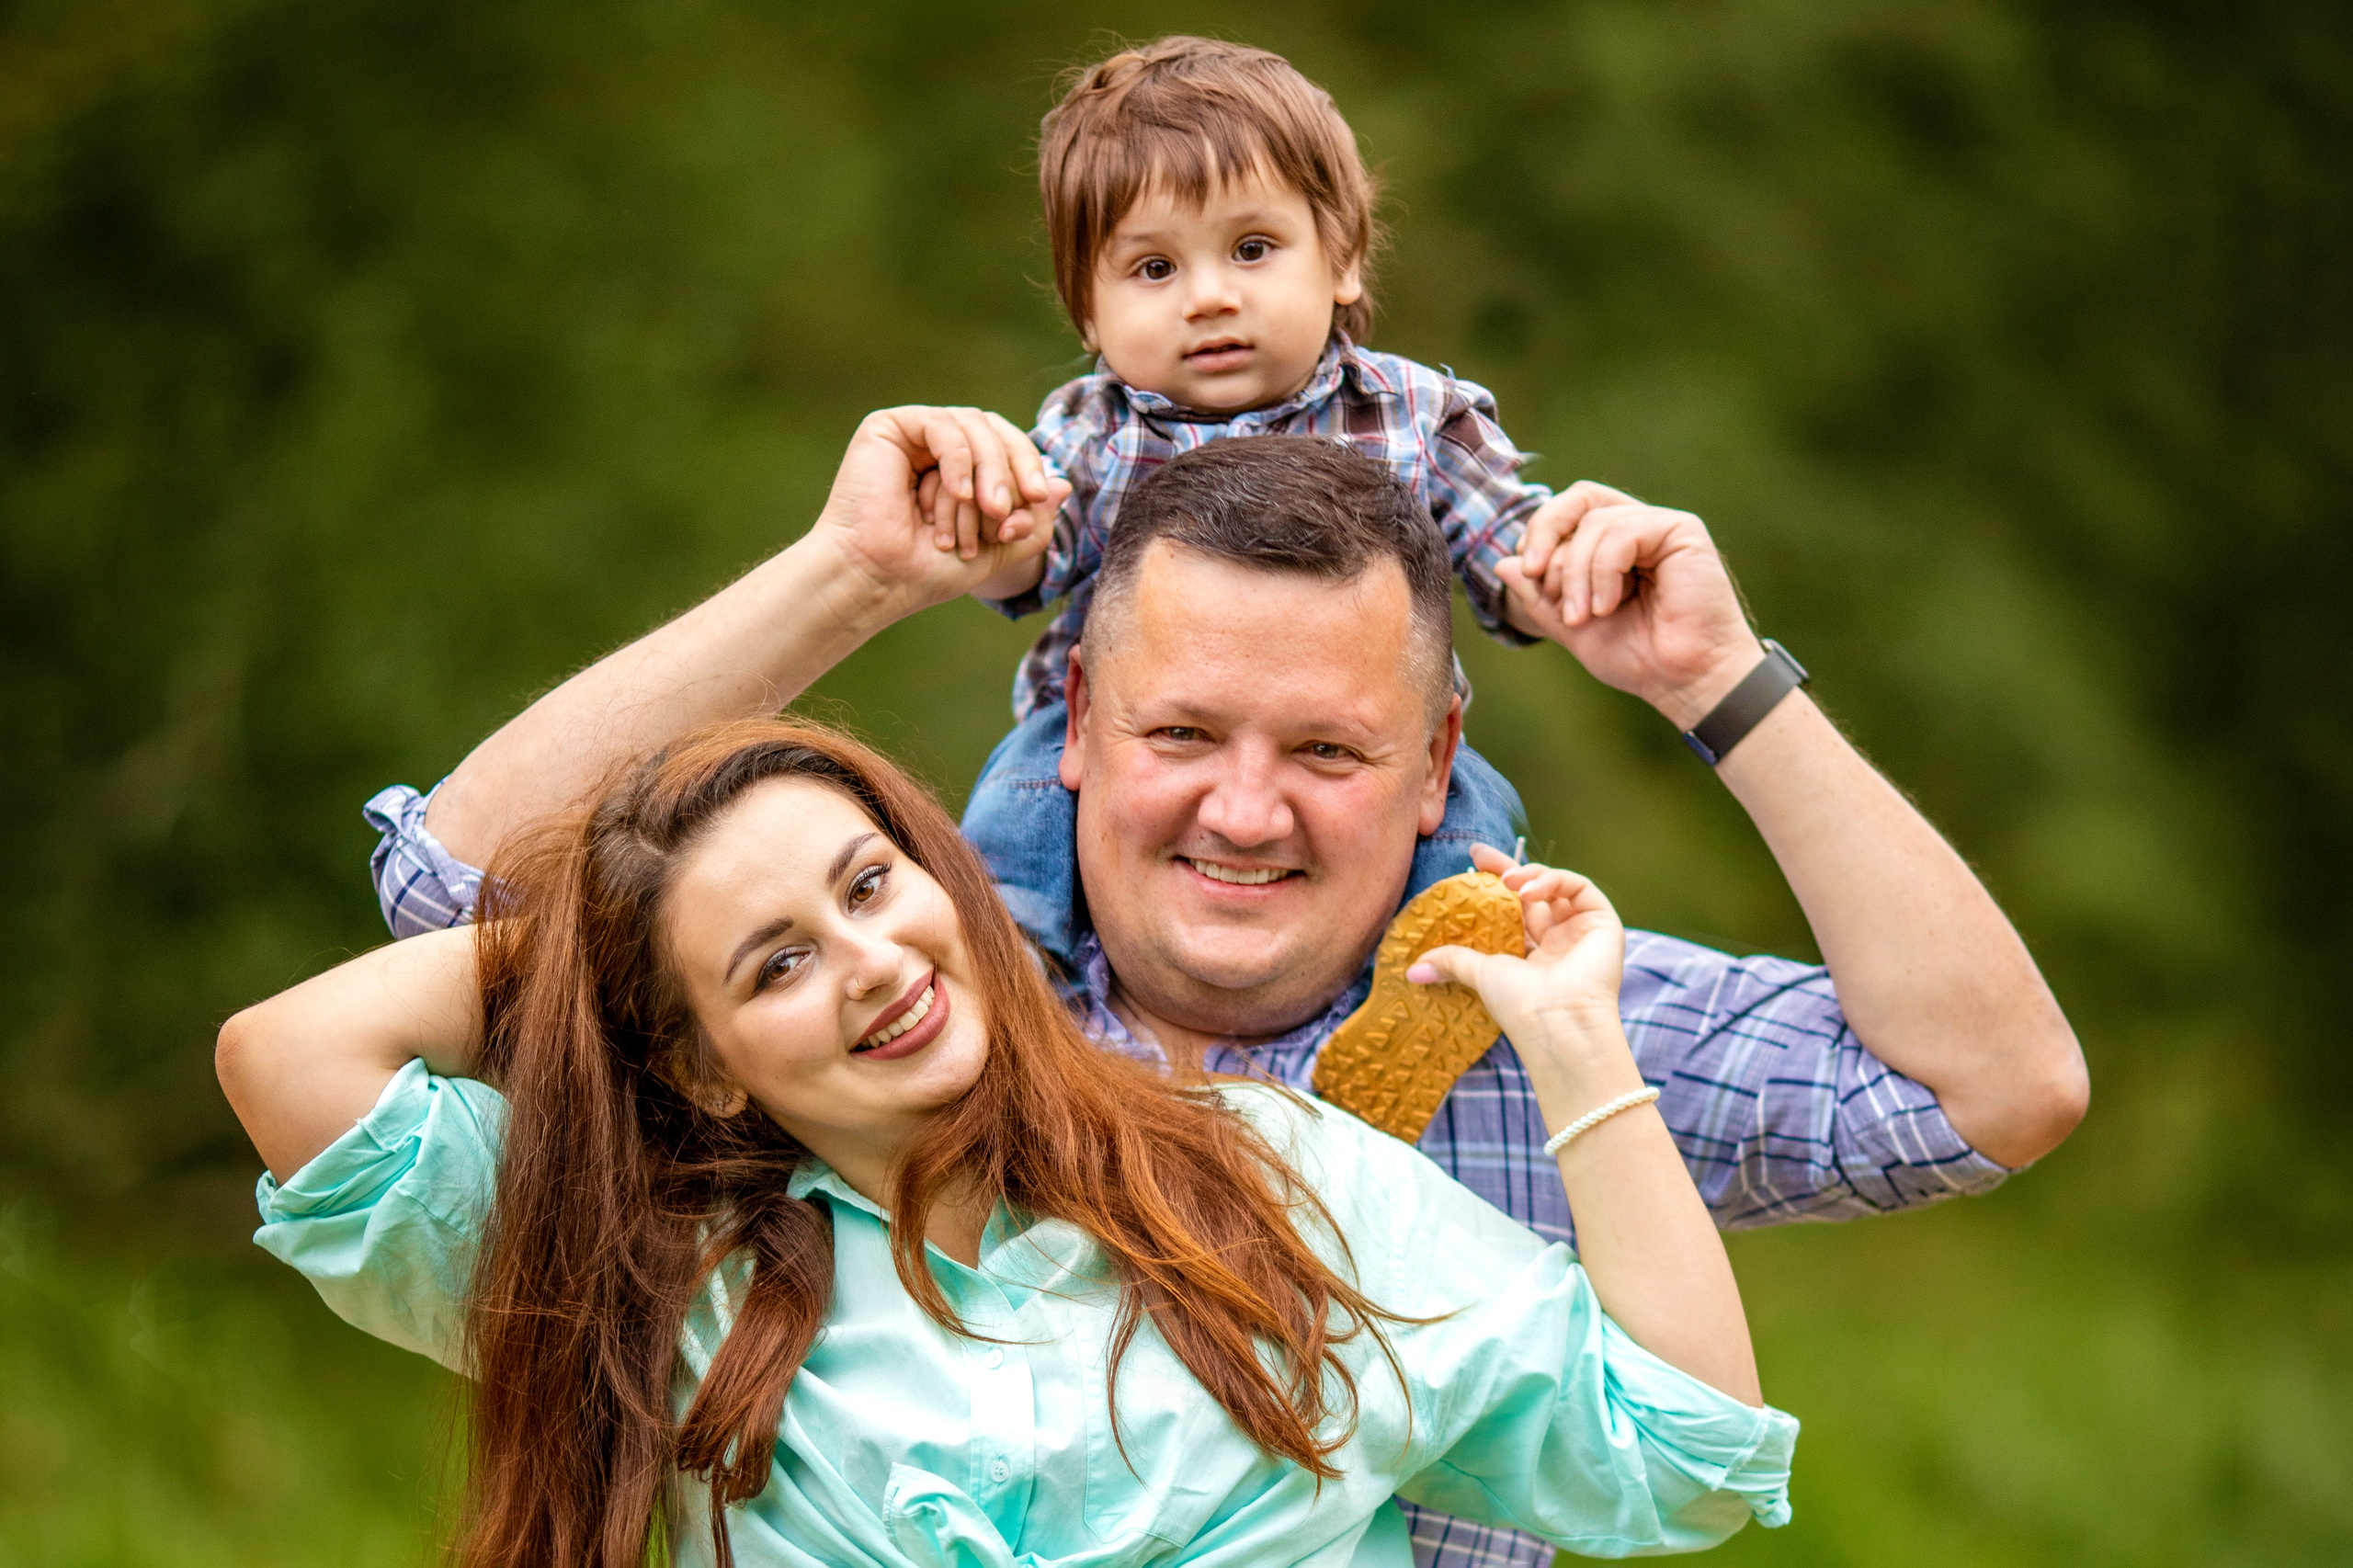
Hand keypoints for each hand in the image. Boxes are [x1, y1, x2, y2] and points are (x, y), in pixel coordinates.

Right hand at [809, 406, 1068, 625]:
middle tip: (1010, 508)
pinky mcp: (889, 427)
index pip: (1009, 448)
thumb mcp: (996, 551)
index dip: (1029, 468)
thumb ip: (1032, 522)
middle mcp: (938, 446)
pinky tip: (959, 493)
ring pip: (974, 425)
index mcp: (962, 469)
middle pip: (996, 430)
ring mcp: (914, 435)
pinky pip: (942, 425)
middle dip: (1012, 468)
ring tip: (986, 510)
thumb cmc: (925, 570)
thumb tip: (1063, 485)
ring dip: (987, 470)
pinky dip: (958, 458)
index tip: (1035, 502)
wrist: (876, 579)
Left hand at [1407, 843, 1628, 1067]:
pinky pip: (1579, 887)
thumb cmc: (1521, 1005)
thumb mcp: (1480, 974)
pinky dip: (1554, 880)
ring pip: (1555, 884)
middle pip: (1531, 891)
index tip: (1470, 863)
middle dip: (1506, 868)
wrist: (1559, 1024)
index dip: (1492, 883)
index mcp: (1530, 953)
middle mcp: (1557, 940)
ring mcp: (1581, 930)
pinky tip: (1529, 891)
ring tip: (1507, 882)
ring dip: (1529, 875)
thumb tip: (1412, 969)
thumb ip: (1452, 960)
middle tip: (1479, 854)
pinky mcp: (1603, 922)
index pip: (1511, 908)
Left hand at [1500, 482, 1766, 728]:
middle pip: (1578, 499)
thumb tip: (1501, 563)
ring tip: (1584, 616)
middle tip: (1537, 578)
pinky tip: (1608, 605)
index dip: (1539, 534)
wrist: (1683, 680)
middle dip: (1546, 536)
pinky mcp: (1682, 530)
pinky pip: (1623, 531)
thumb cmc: (1638, 657)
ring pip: (1595, 523)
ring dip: (1576, 573)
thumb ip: (1538, 595)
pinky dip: (1603, 570)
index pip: (1567, 512)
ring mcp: (1660, 527)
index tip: (1527, 576)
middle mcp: (1636, 529)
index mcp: (1612, 546)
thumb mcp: (1572, 625)